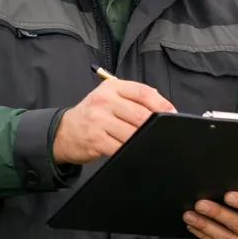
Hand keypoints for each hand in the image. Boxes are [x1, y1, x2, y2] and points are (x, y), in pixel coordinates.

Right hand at [53, 79, 174, 164]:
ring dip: (145, 139)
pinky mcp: (96, 139)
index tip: (173, 114)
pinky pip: (121, 147)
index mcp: (112, 87)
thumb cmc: (93, 114)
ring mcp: (99, 120)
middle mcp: (104, 101)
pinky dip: (132, 150)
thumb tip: (163, 105)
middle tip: (165, 132)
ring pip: (132, 132)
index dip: (161, 104)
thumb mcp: (109, 97)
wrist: (64, 132)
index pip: (143, 92)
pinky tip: (137, 151)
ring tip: (153, 142)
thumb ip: (134, 97)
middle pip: (140, 114)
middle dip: (156, 125)